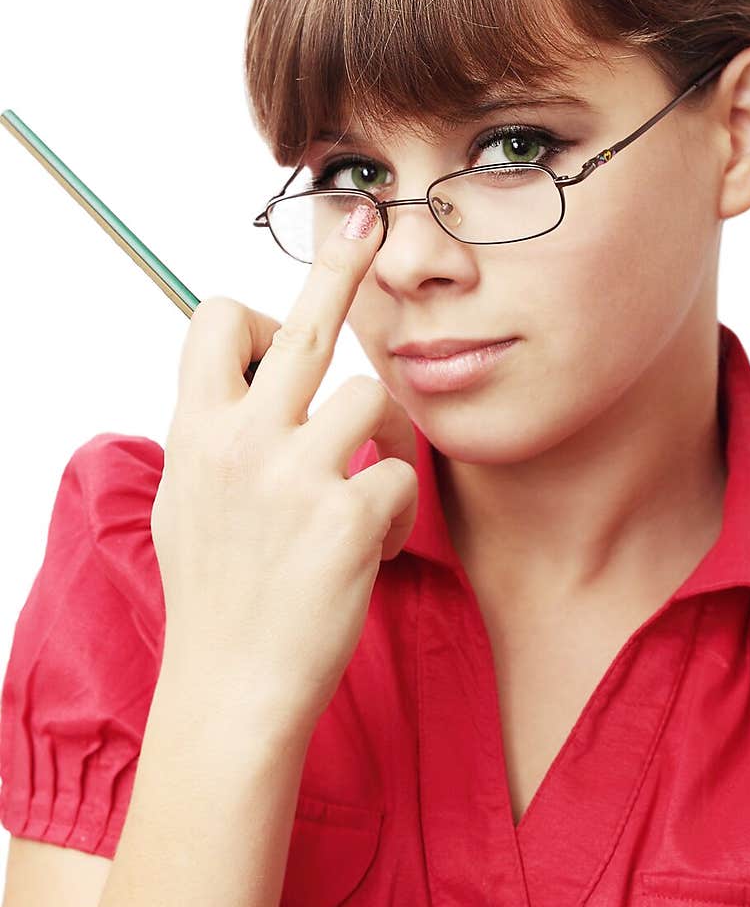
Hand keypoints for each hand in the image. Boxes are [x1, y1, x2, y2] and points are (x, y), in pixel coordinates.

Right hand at [150, 201, 416, 743]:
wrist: (231, 690)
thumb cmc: (215, 600)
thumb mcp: (190, 505)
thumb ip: (215, 441)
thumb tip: (242, 393)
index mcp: (196, 430)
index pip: (217, 322)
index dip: (255, 317)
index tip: (281, 336)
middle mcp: (243, 440)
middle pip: (307, 325)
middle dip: (339, 265)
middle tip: (366, 216)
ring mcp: (297, 476)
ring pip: (377, 398)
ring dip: (383, 441)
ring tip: (360, 494)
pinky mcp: (349, 517)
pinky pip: (403, 475)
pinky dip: (399, 512)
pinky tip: (375, 548)